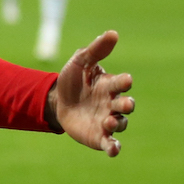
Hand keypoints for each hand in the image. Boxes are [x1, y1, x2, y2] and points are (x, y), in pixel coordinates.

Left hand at [47, 31, 134, 156]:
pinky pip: (111, 143)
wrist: (56, 102)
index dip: (123, 82)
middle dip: (127, 105)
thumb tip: (112, 33)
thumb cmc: (72, 81)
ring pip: (119, 124)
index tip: (125, 79)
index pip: (121, 83)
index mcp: (109, 85)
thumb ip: (95, 50)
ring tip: (107, 122)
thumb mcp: (79, 62)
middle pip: (126, 105)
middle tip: (123, 104)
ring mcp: (107, 120)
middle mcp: (112, 104)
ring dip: (116, 124)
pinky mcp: (99, 136)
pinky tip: (113, 150)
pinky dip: (114, 147)